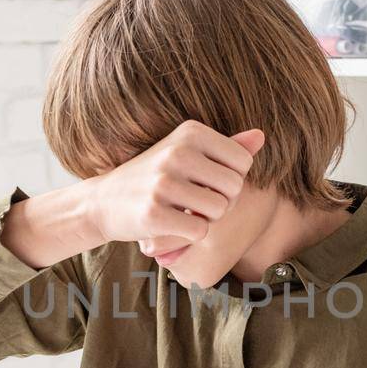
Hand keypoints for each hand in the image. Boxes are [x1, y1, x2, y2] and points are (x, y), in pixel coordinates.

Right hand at [83, 121, 264, 247]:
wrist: (104, 201)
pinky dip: (191, 235)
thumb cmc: (154, 177)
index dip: (232, 180)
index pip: (243, 162)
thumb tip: (262, 136)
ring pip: (220, 211)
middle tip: (197, 204)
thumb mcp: (187, 153)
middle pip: (235, 187)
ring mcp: (163, 183)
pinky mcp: (154, 214)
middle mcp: (177, 152)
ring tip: (185, 212)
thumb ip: (226, 147)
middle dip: (223, 202)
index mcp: (190, 132)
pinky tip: (173, 226)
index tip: (208, 184)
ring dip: (207, 219)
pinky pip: (200, 231)